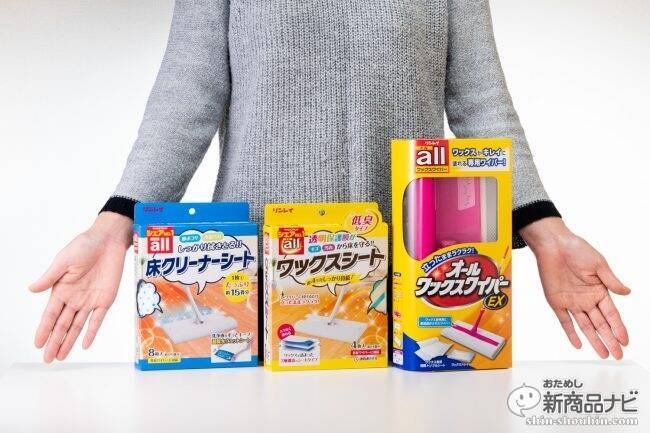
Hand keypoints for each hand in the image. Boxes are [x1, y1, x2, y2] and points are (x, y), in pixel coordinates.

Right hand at [29, 212, 131, 362]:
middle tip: (48, 359)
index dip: (44, 330)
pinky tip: (85, 344)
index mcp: (61, 290)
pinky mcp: (105, 299)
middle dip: (54, 342)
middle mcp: (74, 298)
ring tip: (61, 356)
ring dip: (69, 341)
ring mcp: (90, 300)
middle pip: (62, 325)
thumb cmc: (84, 246)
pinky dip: (91, 332)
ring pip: (77, 326)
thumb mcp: (63, 261)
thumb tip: (31, 289)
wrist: (108, 241)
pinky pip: (97, 319)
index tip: (37, 344)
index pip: (50, 315)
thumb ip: (50, 277)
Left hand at [520, 217, 629, 358]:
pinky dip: (571, 332)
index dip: (618, 328)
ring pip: (585, 326)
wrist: (553, 245)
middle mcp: (586, 299)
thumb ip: (611, 281)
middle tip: (617, 354)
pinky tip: (578, 344)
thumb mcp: (599, 264)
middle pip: (600, 324)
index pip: (611, 314)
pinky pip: (565, 320)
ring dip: (594, 340)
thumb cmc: (576, 249)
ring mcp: (572, 302)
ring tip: (603, 353)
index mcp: (599, 290)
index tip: (624, 341)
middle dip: (609, 340)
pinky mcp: (556, 301)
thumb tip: (627, 292)